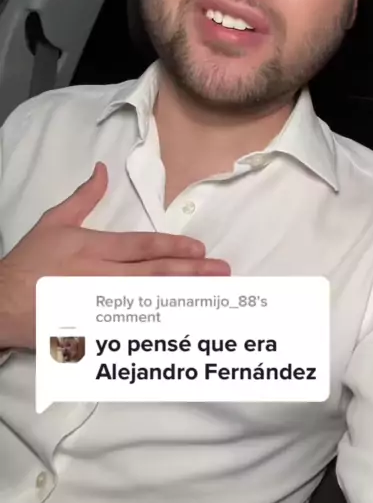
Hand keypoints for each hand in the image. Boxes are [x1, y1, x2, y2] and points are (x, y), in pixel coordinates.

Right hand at [0, 163, 229, 349]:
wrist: (1, 304)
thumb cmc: (28, 263)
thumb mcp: (54, 222)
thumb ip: (84, 198)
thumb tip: (103, 170)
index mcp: (93, 249)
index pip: (141, 247)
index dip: (173, 248)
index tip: (199, 250)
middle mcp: (101, 277)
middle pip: (154, 275)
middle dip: (191, 273)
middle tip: (220, 272)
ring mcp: (100, 308)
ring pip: (149, 303)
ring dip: (183, 299)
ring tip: (212, 297)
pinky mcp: (94, 331)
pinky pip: (133, 331)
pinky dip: (158, 329)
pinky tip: (181, 326)